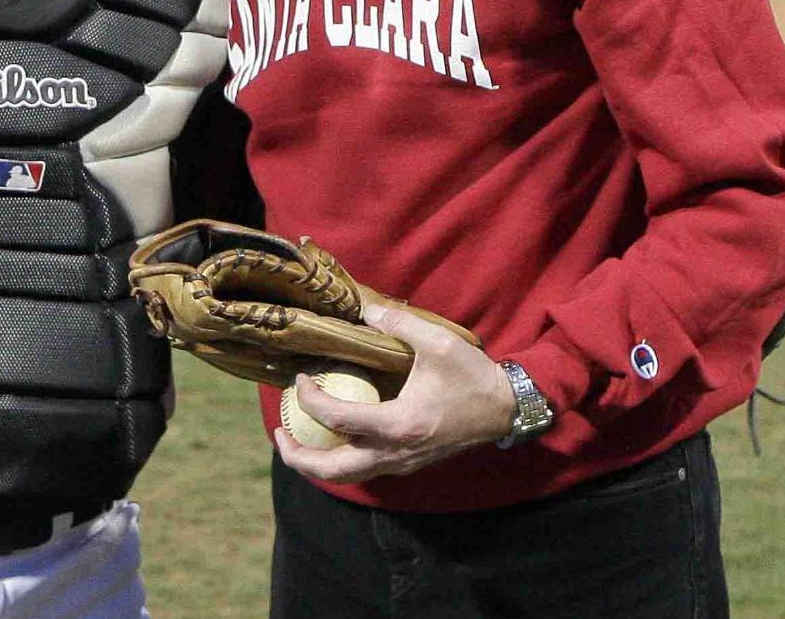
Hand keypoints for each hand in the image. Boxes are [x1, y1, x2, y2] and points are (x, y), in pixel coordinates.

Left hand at [274, 304, 516, 482]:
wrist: (505, 411)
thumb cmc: (472, 378)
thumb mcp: (438, 342)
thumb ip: (399, 323)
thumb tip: (365, 309)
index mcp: (399, 424)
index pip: (337, 420)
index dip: (310, 400)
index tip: (299, 379)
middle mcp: (395, 452)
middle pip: (333, 470)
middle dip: (299, 457)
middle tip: (279, 432)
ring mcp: (401, 463)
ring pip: (347, 476)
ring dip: (316, 462)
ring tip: (297, 438)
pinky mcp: (407, 463)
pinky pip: (364, 469)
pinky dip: (339, 459)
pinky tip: (332, 435)